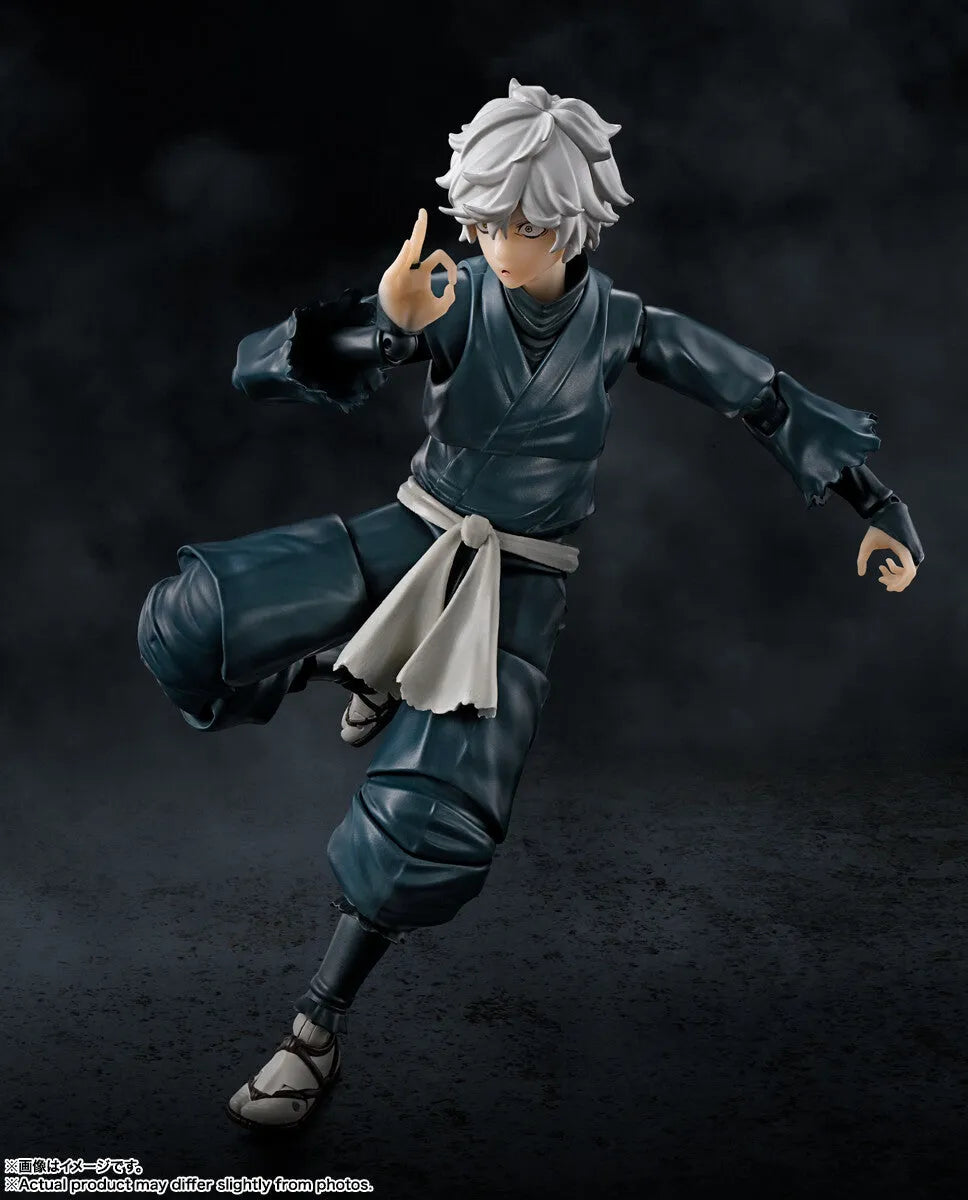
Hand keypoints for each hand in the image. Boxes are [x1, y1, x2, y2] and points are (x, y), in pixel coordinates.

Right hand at [378, 208, 457, 333]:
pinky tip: (409, 245)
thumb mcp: (440, 308)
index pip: (439, 257)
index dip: (450, 266)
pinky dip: (404, 254)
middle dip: (420, 227)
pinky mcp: (392, 279)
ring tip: (421, 219)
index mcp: (424, 272)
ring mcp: (402, 272)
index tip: (453, 281)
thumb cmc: (419, 316)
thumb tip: (451, 286)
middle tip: (423, 212)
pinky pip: (399, 264)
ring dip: (416, 234)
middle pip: (418, 243)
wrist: (403, 327)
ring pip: (409, 249)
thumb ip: (449, 298)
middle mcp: (413, 268)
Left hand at [856, 526, 917, 592]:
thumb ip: (862, 558)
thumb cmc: (877, 528)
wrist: (888, 513)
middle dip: (895, 582)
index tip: (887, 588)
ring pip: (907, 573)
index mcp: (904, 549)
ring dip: (894, 576)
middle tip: (880, 580)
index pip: (909, 572)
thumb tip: (860, 574)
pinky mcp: (910, 552)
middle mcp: (912, 552)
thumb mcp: (866, 543)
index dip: (900, 583)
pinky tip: (885, 564)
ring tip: (880, 569)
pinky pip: (907, 566)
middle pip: (908, 576)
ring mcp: (913, 552)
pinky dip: (897, 570)